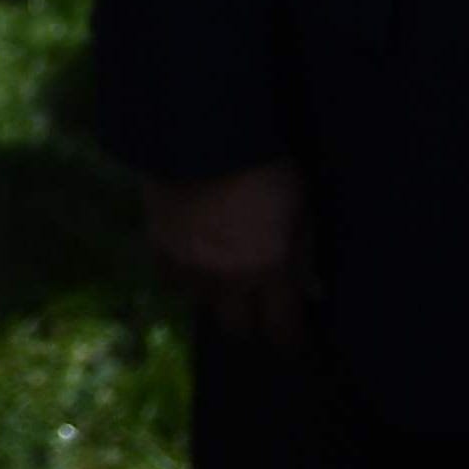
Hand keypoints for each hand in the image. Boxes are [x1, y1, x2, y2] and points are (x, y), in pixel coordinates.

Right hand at [145, 162, 309, 347]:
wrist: (204, 129)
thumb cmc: (265, 163)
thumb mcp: (299, 207)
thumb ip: (300, 251)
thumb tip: (308, 286)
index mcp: (272, 270)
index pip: (282, 331)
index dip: (290, 339)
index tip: (293, 339)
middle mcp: (230, 279)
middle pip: (238, 329)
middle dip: (251, 322)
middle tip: (258, 308)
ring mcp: (191, 267)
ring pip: (203, 303)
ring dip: (215, 292)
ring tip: (225, 269)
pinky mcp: (160, 248)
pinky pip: (172, 279)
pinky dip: (183, 273)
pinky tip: (193, 255)